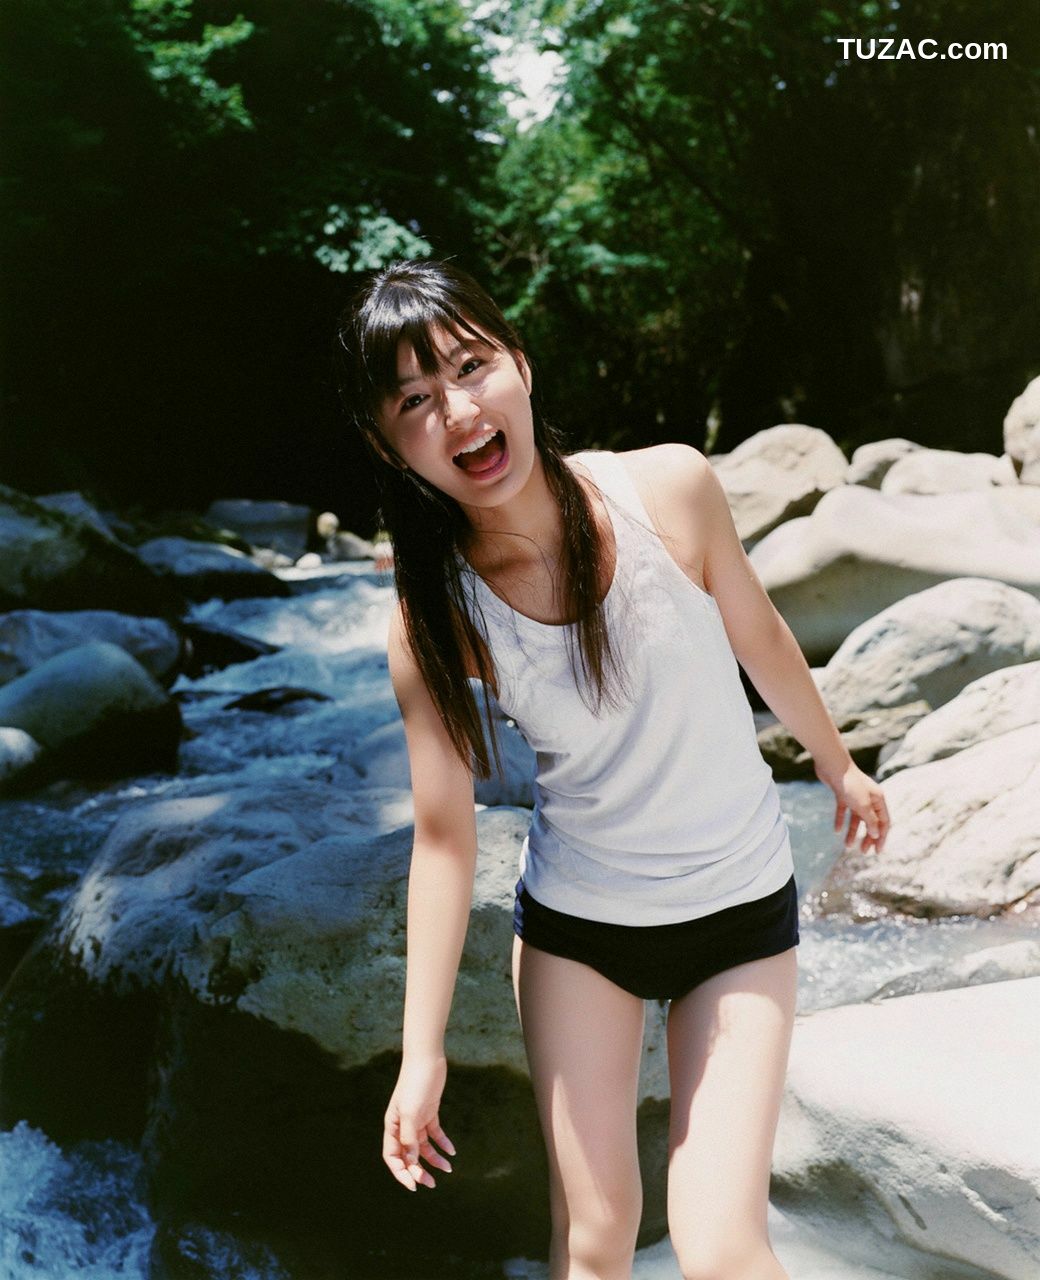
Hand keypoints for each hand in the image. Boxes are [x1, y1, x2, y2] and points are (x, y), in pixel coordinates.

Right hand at [382, 1054, 455, 1191]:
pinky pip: (435, 1134)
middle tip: (432, 1183)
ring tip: (448, 1169)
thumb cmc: (415, 1083)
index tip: (414, 1185)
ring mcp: (416, 1119)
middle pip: (409, 1155)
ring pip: (424, 1147)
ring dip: (434, 1159)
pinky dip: (443, 1143)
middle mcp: (403, 1126)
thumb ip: (409, 1138)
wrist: (427, 1059)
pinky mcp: (429, 1112)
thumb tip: (411, 1162)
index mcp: (392, 1127)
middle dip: (419, 1171)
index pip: (393, 1157)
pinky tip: (452, 1152)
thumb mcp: (411, 1112)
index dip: (401, 1173)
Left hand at [817, 760, 889, 854]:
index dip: (882, 837)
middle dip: (868, 837)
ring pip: (856, 818)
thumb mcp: (862, 805)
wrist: (832, 765)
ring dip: (853, 832)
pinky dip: (841, 820)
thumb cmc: (850, 784)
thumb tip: (876, 834)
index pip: (884, 822)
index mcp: (878, 800)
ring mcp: (855, 797)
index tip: (877, 851)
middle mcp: (869, 798)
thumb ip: (870, 820)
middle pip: (871, 822)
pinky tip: (836, 830)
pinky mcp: (842, 795)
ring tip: (847, 845)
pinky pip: (843, 811)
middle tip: (863, 852)